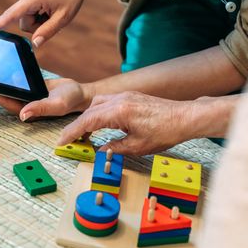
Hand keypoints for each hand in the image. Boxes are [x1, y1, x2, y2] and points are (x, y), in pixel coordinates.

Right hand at [0, 0, 89, 47]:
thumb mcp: (64, 18)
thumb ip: (48, 31)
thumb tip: (34, 44)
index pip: (12, 15)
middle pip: (23, 24)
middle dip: (38, 26)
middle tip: (53, 16)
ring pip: (26, 21)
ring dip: (39, 21)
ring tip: (51, 10)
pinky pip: (28, 15)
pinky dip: (38, 16)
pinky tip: (48, 8)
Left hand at [0, 78, 91, 120]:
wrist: (81, 93)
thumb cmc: (71, 100)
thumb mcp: (58, 104)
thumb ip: (41, 108)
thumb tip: (23, 115)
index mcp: (26, 109)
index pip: (4, 100)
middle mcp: (23, 103)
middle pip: (2, 93)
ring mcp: (26, 95)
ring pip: (8, 86)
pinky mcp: (30, 87)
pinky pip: (16, 79)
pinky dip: (9, 73)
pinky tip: (0, 63)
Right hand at [57, 91, 197, 155]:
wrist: (185, 117)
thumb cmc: (166, 131)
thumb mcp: (137, 146)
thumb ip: (114, 148)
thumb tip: (100, 151)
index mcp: (119, 111)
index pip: (87, 121)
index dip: (72, 133)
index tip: (62, 142)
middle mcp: (120, 99)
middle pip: (89, 111)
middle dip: (77, 126)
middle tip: (69, 140)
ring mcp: (126, 96)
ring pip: (97, 104)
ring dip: (88, 118)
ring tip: (85, 134)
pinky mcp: (131, 97)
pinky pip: (108, 102)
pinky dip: (99, 113)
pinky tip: (101, 124)